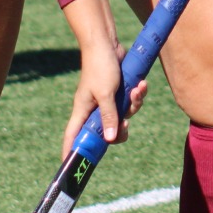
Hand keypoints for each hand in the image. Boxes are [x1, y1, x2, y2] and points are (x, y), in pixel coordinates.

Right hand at [58, 0, 147, 160]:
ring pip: (123, 117)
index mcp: (83, 111)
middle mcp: (93, 109)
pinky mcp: (119, 93)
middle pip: (106, 132)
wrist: (107, 43)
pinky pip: (131, 102)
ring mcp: (107, 101)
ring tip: (137, 90)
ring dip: (134, 106)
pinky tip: (141, 84)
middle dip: (120, 130)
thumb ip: (108, 116)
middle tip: (126, 126)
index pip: (72, 136)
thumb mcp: (105, 93)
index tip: (71, 168)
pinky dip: (138, 95)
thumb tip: (111, 139)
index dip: (71, 152)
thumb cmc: (100, 67)